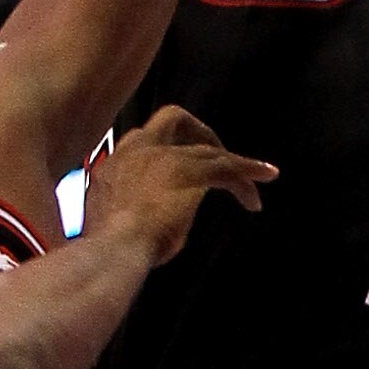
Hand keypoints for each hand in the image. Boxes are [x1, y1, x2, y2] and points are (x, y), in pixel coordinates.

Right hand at [83, 106, 273, 267]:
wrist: (112, 249)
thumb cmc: (107, 248)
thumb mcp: (107, 223)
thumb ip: (124, 212)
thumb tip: (139, 223)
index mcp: (114, 164)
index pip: (142, 141)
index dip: (164, 150)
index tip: (174, 170)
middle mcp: (138, 151)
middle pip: (173, 118)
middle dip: (199, 133)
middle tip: (216, 156)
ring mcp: (167, 158)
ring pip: (210, 151)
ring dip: (233, 165)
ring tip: (252, 183)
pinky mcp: (192, 172)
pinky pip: (229, 168)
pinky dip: (249, 173)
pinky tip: (261, 187)